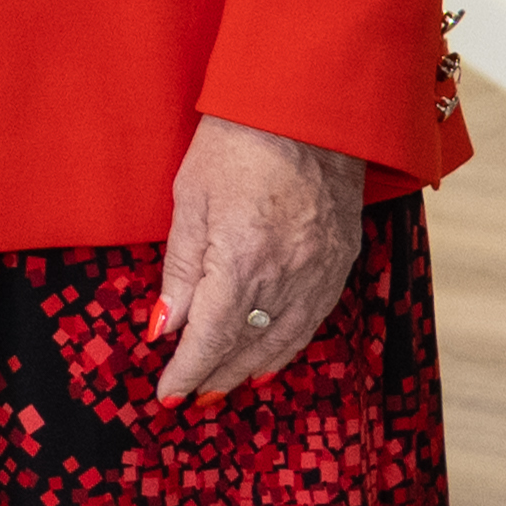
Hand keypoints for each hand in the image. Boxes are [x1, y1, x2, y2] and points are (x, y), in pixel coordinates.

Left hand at [153, 112, 365, 401]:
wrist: (306, 109)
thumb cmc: (237, 145)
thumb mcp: (188, 202)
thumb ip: (180, 271)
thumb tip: (163, 327)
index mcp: (241, 263)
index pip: (208, 338)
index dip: (187, 372)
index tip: (167, 395)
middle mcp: (286, 276)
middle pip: (247, 346)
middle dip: (216, 376)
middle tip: (190, 397)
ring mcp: (320, 270)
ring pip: (286, 340)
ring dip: (252, 368)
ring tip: (225, 387)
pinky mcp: (342, 258)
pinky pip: (315, 318)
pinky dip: (290, 344)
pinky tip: (272, 356)